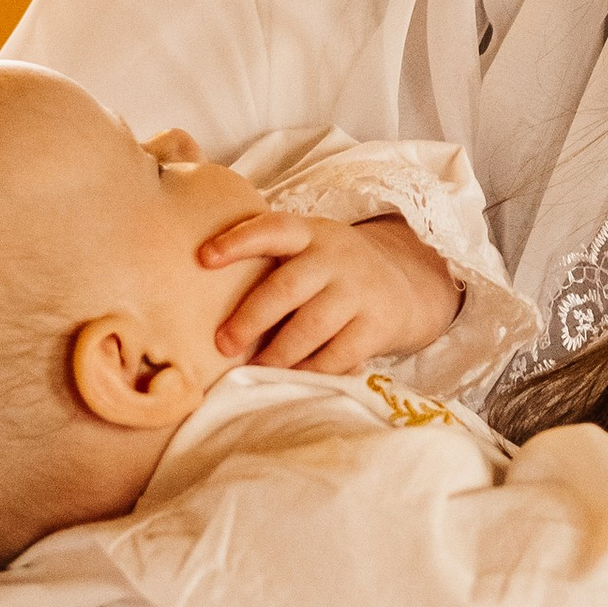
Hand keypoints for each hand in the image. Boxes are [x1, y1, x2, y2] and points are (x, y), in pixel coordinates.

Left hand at [197, 205, 460, 371]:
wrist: (407, 287)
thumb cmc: (334, 272)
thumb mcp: (310, 249)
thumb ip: (271, 259)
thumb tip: (200, 288)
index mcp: (311, 234)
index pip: (273, 228)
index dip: (238, 241)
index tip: (204, 258)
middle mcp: (336, 258)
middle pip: (286, 287)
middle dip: (250, 318)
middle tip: (223, 344)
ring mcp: (359, 291)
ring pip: (310, 327)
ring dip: (277, 353)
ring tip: (254, 369)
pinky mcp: (377, 326)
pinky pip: (336, 355)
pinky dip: (309, 371)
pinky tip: (290, 378)